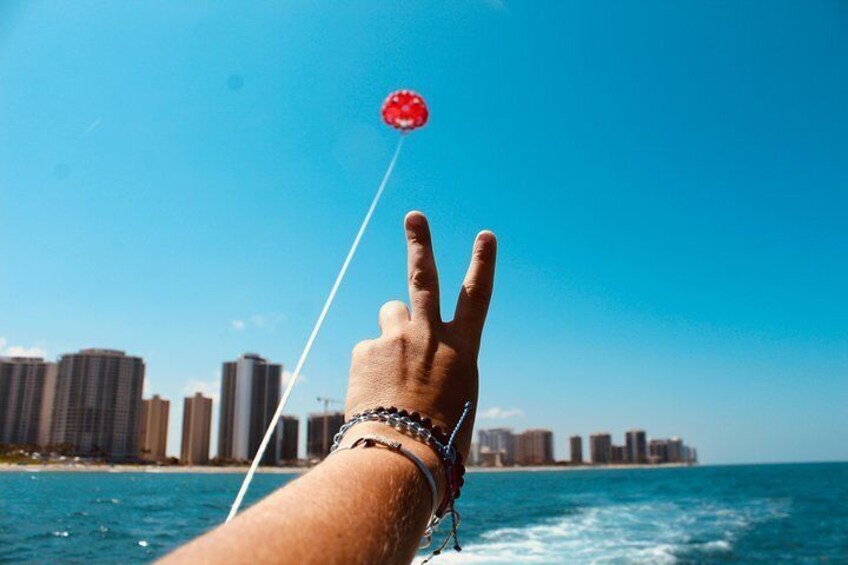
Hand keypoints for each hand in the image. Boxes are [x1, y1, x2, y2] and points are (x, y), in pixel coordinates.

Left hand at [345, 211, 496, 459]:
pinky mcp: (364, 350)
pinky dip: (369, 367)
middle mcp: (429, 335)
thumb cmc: (440, 443)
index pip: (477, 297)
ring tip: (390, 366)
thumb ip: (441, 377)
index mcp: (462, 350)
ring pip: (390, 314)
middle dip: (421, 243)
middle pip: (423, 276)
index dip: (482, 263)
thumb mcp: (455, 407)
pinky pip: (366, 351)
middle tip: (414, 217)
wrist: (403, 455)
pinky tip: (372, 393)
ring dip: (391, 329)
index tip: (485, 235)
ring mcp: (395, 338)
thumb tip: (422, 376)